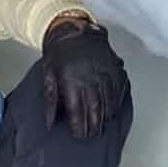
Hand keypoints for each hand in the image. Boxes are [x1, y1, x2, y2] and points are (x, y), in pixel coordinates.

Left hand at [42, 19, 128, 137]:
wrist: (73, 30)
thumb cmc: (58, 55)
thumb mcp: (48, 76)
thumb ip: (50, 101)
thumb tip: (50, 123)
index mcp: (72, 83)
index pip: (77, 112)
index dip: (79, 127)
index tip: (79, 135)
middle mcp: (90, 80)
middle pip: (95, 110)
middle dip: (94, 126)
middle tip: (92, 136)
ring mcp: (105, 73)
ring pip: (109, 102)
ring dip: (106, 117)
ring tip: (103, 126)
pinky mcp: (115, 68)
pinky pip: (118, 90)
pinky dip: (116, 102)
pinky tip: (112, 110)